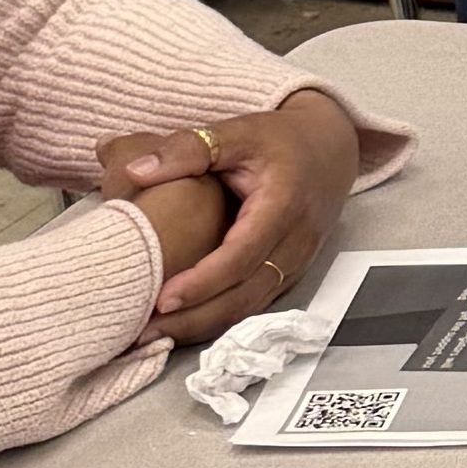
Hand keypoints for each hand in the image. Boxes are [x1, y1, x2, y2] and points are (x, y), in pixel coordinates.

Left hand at [98, 92, 362, 341]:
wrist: (330, 150)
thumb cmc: (282, 141)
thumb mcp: (238, 132)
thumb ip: (188, 148)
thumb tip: (136, 169)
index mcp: (283, 205)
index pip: (243, 255)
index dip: (204, 281)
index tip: (163, 298)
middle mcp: (295, 242)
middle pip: (246, 295)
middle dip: (196, 318)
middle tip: (146, 331)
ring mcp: (297, 262)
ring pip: (251, 307)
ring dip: (203, 326)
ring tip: (156, 336)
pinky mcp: (290, 274)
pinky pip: (255, 304)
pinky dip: (219, 319)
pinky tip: (185, 324)